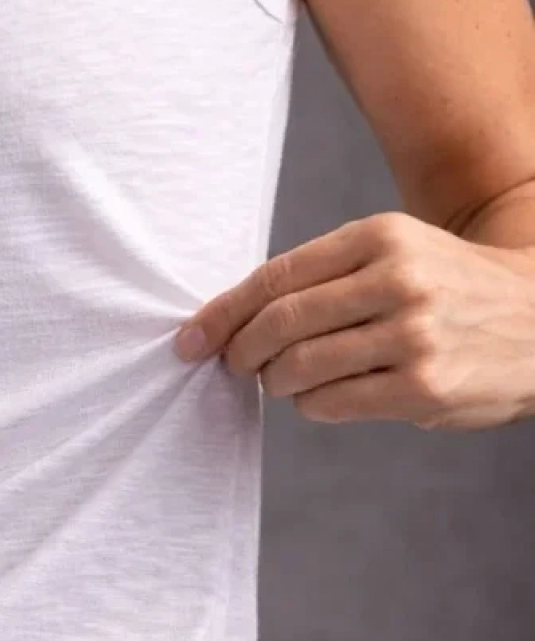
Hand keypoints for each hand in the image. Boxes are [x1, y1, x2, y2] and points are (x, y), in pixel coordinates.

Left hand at [173, 212, 534, 429]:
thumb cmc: (448, 286)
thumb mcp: (396, 252)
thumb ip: (327, 275)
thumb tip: (238, 313)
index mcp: (380, 237)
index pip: (276, 277)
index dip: (224, 311)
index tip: (192, 336)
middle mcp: (396, 281)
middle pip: (280, 322)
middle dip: (238, 350)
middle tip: (227, 363)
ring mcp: (412, 336)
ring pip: (301, 367)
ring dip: (274, 381)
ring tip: (278, 379)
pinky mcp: (423, 387)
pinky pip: (333, 403)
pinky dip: (310, 404)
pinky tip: (318, 396)